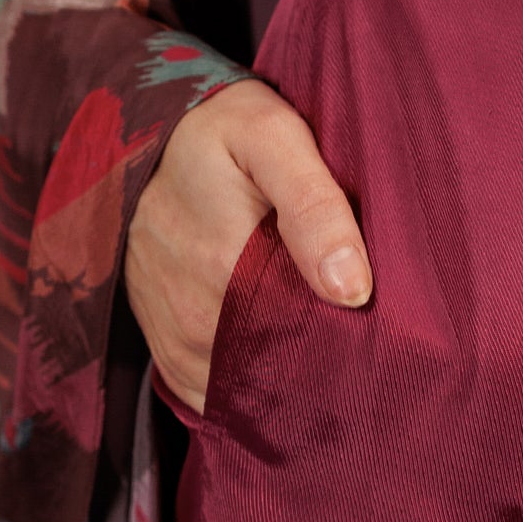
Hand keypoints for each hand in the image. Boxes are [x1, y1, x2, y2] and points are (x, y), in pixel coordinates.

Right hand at [124, 77, 370, 413]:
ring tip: (313, 324)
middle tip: (353, 315)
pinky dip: (249, 379)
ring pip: (253, 382)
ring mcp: (177, 341)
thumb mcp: (272, 136)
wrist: (144, 141)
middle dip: (323, 350)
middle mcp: (195, 318)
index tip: (377, 311)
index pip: (313, 333)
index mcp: (226, 266)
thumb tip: (352, 289)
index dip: (352, 329)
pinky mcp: (167, 352)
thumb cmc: (220, 130)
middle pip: (285, 363)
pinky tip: (273, 345)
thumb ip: (314, 205)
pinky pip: (219, 391)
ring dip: (286, 366)